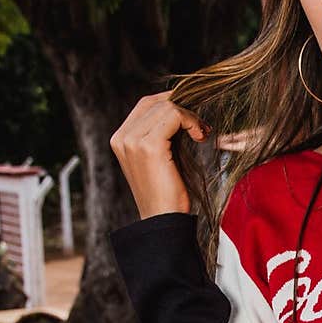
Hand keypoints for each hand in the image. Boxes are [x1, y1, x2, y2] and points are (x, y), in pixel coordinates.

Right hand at [109, 90, 209, 218]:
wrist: (164, 219)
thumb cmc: (166, 192)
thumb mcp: (160, 156)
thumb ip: (162, 132)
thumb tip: (180, 107)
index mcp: (120, 138)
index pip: (146, 104)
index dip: (172, 104)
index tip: (192, 120)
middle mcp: (121, 137)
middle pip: (156, 102)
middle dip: (183, 110)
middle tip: (201, 128)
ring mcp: (132, 141)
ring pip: (166, 107)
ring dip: (190, 117)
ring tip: (201, 134)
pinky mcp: (149, 146)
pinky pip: (174, 115)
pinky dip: (192, 122)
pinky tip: (200, 137)